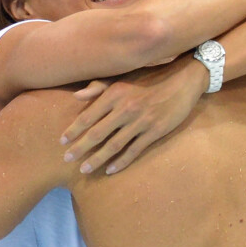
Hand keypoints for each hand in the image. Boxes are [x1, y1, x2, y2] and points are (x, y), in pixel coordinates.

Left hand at [60, 53, 205, 173]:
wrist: (183, 79)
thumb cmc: (150, 76)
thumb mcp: (124, 77)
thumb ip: (99, 86)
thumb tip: (76, 96)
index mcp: (115, 93)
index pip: (88, 116)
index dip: (74, 130)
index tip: (62, 141)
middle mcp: (125, 108)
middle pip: (97, 133)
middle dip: (80, 148)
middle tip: (66, 159)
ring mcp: (141, 121)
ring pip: (114, 145)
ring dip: (97, 159)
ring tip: (84, 169)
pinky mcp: (155, 131)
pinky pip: (134, 150)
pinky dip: (121, 162)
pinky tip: (110, 170)